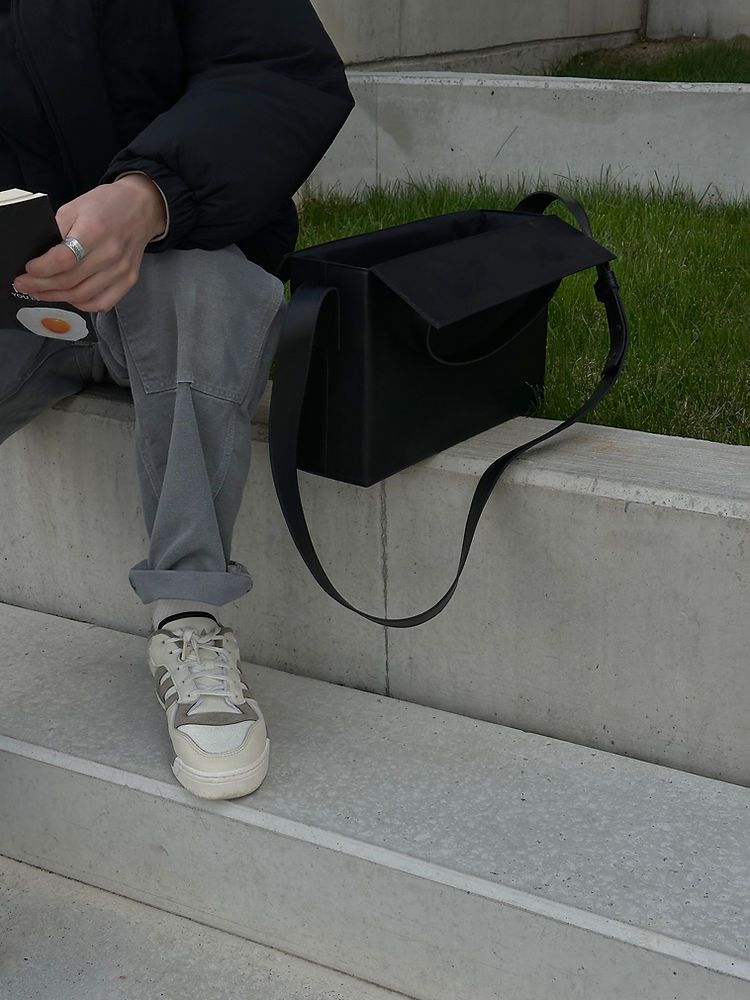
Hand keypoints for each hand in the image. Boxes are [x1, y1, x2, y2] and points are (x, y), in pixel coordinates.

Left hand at [13, 174, 167, 311]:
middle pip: (70, 280)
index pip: (64, 259)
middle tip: (25, 285)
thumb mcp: (75, 208)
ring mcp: (121, 269)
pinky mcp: (128, 280)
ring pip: (82, 295)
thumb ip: (57, 232)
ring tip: (41, 292)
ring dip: (57, 297)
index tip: (28, 269)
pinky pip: (102, 303)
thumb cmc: (106, 206)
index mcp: (95, 229)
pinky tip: (69, 297)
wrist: (140, 208)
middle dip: (41, 286)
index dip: (42, 269)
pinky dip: (82, 304)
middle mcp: (111, 252)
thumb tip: (39, 257)